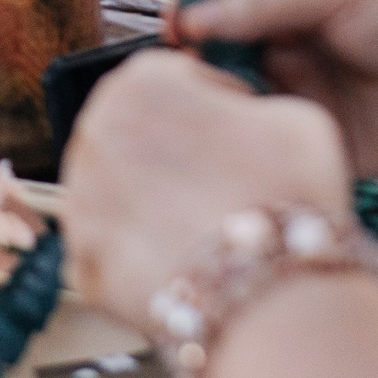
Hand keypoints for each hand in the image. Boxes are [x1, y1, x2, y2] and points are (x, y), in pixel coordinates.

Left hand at [62, 51, 352, 320]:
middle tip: (220, 186)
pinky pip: (112, 250)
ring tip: (204, 231)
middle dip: (173, 154)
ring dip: (152, 204)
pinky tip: (183, 265)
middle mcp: (95, 129)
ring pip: (118, 192)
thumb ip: (251, 103)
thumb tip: (240, 116)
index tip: (237, 130)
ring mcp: (80, 197)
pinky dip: (141, 257)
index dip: (214, 104)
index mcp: (145, 80)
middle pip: (137, 134)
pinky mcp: (80, 258)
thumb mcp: (297, 117)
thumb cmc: (290, 199)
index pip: (174, 78)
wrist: (272, 300)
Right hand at [174, 0, 377, 202]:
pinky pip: (268, 150)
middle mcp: (289, 53)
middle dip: (195, 67)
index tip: (171, 30)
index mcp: (291, 4)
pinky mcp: (316, 149)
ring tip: (200, 112)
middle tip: (180, 77)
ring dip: (215, 109)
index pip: (223, 8)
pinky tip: (227, 147)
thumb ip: (265, 0)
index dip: (192, 17)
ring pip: (236, 106)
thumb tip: (187, 19)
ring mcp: (301, 104)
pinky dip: (245, 149)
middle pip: (220, 60)